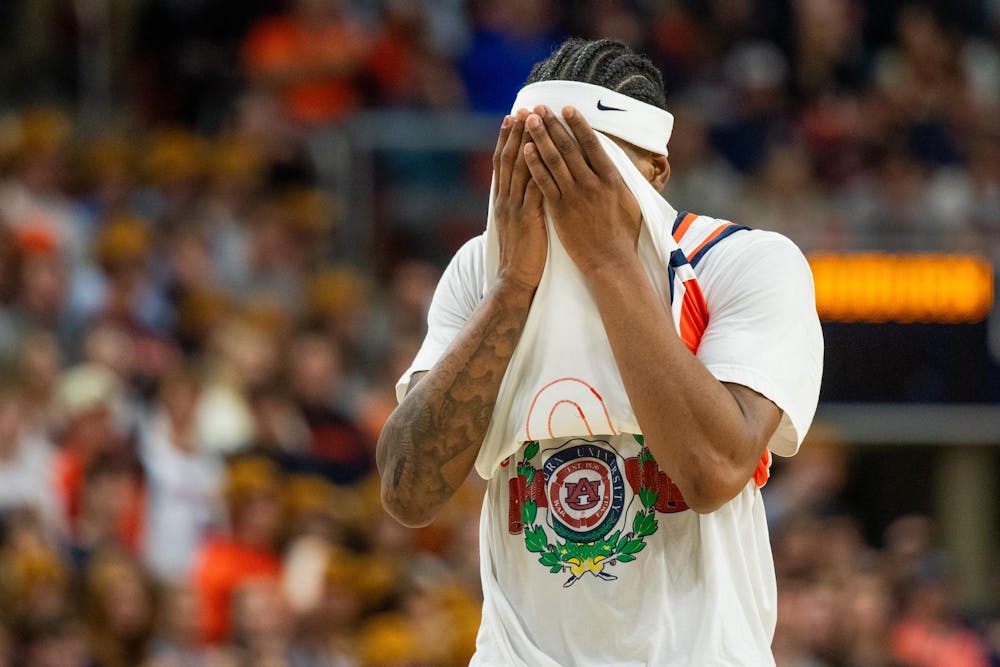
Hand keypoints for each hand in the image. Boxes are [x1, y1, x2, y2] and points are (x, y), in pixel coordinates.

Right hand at [493, 109, 546, 291]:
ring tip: (533, 121)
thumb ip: (519, 203)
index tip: (513, 116)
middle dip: (516, 132)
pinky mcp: (527, 218)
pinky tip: (544, 154)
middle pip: (509, 158)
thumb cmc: (521, 254)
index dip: (507, 138)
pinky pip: (533, 188)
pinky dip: (537, 169)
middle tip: (523, 108)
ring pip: (520, 168)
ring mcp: (514, 207)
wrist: (515, 280)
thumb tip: (529, 185)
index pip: (503, 162)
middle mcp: (505, 199)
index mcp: (502, 200)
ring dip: (527, 143)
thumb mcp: (516, 224)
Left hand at [523, 105, 641, 274]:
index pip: (593, 144)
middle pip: (569, 147)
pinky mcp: (559, 210)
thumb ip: (622, 180)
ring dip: (541, 138)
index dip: (579, 124)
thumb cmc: (623, 234)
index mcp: (611, 179)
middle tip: (541, 107)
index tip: (568, 108)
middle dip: (554, 125)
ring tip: (530, 120)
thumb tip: (618, 163)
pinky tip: (525, 150)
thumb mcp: (630, 202)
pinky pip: (544, 182)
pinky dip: (535, 164)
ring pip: (554, 161)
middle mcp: (592, 183)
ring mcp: (574, 196)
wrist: (609, 261)